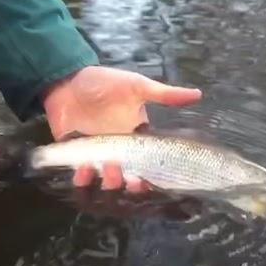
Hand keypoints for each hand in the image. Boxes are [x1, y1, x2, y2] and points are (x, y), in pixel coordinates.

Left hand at [41, 66, 201, 191]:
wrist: (67, 80)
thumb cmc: (103, 82)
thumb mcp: (135, 85)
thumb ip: (164, 94)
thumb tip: (198, 94)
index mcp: (135, 139)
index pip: (147, 166)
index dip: (148, 178)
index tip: (146, 179)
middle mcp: (118, 152)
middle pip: (127, 180)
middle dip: (128, 185)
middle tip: (127, 176)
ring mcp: (97, 157)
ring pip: (105, 183)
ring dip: (108, 182)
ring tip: (106, 168)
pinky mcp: (75, 158)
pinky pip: (80, 178)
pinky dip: (82, 179)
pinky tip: (83, 170)